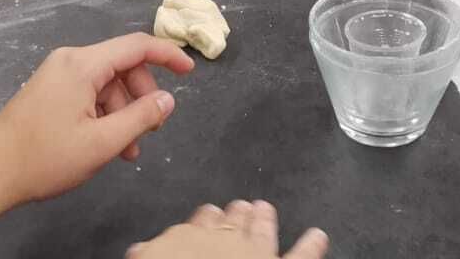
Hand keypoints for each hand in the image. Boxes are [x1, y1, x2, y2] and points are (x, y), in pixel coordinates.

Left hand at [0, 34, 193, 206]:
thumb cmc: (45, 158)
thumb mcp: (102, 142)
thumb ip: (140, 118)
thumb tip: (168, 99)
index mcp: (82, 63)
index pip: (137, 45)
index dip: (168, 55)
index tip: (190, 72)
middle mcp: (69, 60)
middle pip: (122, 66)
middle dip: (142, 95)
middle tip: (151, 129)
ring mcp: (56, 75)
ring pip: (106, 83)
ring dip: (123, 112)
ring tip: (126, 151)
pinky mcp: (48, 91)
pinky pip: (88, 93)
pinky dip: (104, 114)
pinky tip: (106, 145)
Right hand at [128, 201, 327, 258]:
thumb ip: (147, 253)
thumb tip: (140, 250)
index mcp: (189, 239)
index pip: (195, 226)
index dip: (202, 222)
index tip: (206, 214)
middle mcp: (225, 240)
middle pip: (228, 224)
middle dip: (233, 215)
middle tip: (238, 205)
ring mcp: (256, 252)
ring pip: (261, 232)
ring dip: (263, 221)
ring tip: (265, 209)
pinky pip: (301, 256)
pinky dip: (311, 247)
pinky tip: (318, 236)